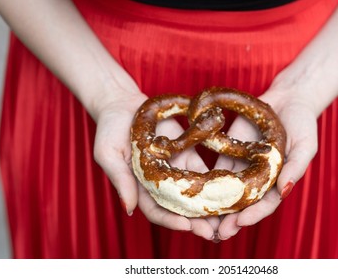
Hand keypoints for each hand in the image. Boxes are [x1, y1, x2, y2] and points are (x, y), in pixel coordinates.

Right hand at [92, 85, 218, 239]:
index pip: (155, 211)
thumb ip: (120, 179)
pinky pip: (202, 173)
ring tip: (226, 217)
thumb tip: (129, 209)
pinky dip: (215, 184)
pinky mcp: (186, 156)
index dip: (170, 220)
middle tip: (213, 232)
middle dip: (195, 222)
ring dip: (209, 207)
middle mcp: (159, 184)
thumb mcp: (108, 153)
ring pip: (194, 194)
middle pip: (179, 208)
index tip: (187, 226)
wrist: (124, 105)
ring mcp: (174, 171)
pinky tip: (229, 191)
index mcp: (139, 188)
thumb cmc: (110, 129)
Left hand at [214, 86, 318, 240]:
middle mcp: (258, 180)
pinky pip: (216, 172)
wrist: (286, 100)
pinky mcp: (229, 154)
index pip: (265, 204)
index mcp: (277, 183)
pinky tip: (194, 193)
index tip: (240, 223)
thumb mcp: (305, 146)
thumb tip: (284, 191)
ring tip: (202, 220)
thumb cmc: (302, 124)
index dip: (253, 215)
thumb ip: (295, 168)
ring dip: (215, 207)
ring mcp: (242, 168)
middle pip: (243, 204)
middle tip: (218, 232)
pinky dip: (206, 184)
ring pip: (226, 192)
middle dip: (231, 219)